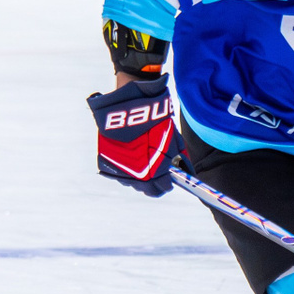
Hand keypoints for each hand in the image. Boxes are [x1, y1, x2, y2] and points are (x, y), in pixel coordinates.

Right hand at [87, 75, 180, 196]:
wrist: (130, 105)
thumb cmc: (156, 121)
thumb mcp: (173, 140)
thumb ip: (180, 159)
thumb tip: (187, 172)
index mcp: (153, 172)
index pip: (160, 189)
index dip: (166, 185)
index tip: (168, 181)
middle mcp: (134, 174)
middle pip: (144, 189)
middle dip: (152, 183)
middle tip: (157, 173)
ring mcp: (118, 167)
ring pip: (130, 182)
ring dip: (137, 176)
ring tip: (143, 163)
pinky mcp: (105, 159)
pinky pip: (118, 171)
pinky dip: (125, 168)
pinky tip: (131, 158)